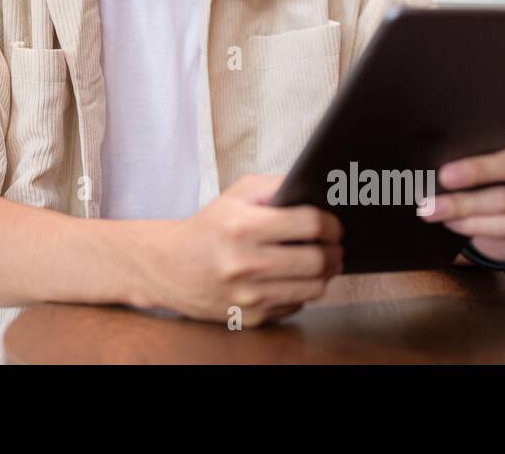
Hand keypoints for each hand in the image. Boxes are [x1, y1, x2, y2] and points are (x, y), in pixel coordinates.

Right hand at [142, 174, 343, 326]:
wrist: (169, 266)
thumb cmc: (208, 227)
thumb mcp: (236, 194)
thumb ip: (276, 186)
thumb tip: (316, 191)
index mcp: (243, 226)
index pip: (309, 224)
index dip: (331, 224)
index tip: (334, 226)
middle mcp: (245, 263)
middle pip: (317, 260)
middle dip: (334, 251)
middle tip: (334, 246)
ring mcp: (248, 295)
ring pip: (313, 288)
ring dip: (324, 274)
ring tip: (320, 262)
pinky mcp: (250, 318)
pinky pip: (295, 305)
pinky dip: (300, 291)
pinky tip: (292, 279)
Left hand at [417, 61, 504, 262]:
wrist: (499, 237)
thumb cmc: (486, 186)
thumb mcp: (481, 157)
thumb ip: (475, 139)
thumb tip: (436, 121)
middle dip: (476, 170)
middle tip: (444, 175)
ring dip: (463, 205)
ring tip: (432, 208)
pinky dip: (476, 225)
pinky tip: (454, 223)